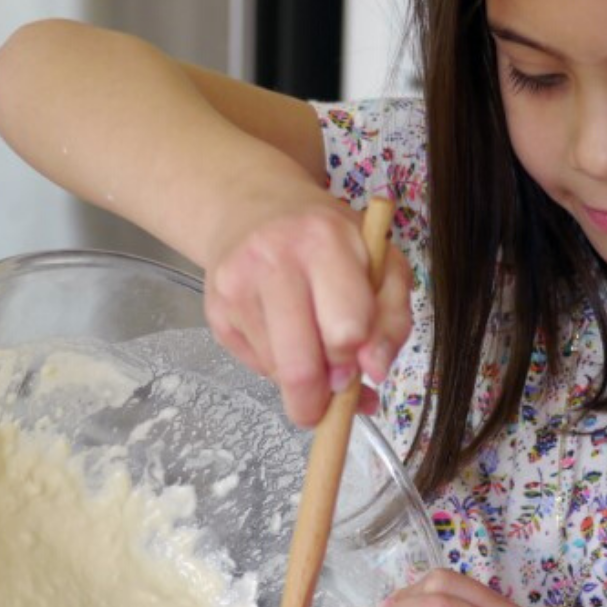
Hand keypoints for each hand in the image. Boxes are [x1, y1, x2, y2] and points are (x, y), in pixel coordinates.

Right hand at [203, 195, 412, 426]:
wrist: (254, 207)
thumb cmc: (329, 240)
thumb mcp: (381, 264)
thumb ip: (392, 319)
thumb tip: (373, 374)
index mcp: (324, 242)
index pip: (344, 332)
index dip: (356, 361)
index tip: (359, 363)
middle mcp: (272, 260)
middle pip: (300, 367)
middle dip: (320, 400)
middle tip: (331, 394)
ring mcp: (236, 286)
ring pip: (276, 373)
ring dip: (299, 380)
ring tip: (309, 346)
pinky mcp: (214, 309)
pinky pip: (253, 365)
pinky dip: (275, 365)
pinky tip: (281, 332)